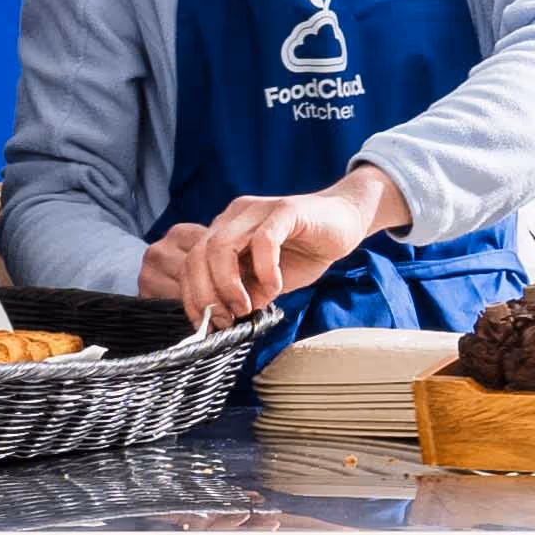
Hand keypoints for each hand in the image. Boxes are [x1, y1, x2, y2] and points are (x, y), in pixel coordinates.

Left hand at [146, 173, 396, 330]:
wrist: (344, 223)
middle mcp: (234, 217)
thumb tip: (227, 319)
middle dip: (207, 295)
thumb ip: (246, 293)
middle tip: (227, 319)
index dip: (194, 297)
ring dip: (229, 285)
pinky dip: (264, 270)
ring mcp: (257, 210)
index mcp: (224, 231)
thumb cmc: (304, 251)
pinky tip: (275, 287)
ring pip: (221, 247)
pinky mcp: (284, 210)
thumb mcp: (267, 281)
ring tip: (247, 307)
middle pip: (198, 255)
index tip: (207, 324)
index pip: (191, 263)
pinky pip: (263, 240)